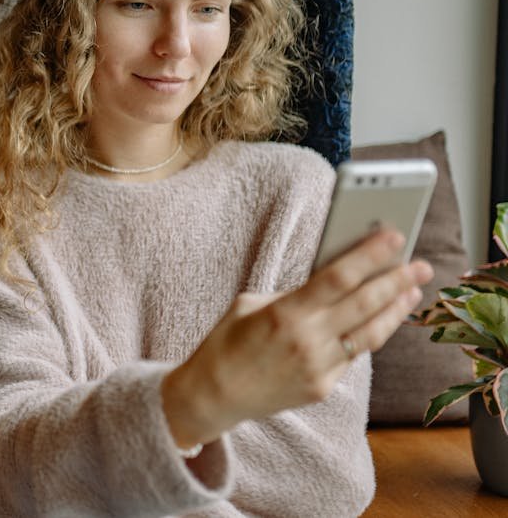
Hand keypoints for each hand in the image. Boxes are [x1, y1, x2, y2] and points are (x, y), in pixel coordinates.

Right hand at [163, 228, 433, 447]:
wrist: (212, 395)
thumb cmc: (226, 343)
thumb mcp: (250, 305)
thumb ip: (292, 294)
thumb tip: (331, 281)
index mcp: (285, 314)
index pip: (339, 278)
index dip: (370, 255)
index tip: (394, 236)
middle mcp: (307, 341)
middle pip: (366, 304)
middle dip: (397, 280)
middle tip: (419, 264)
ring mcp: (318, 368)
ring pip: (371, 334)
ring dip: (395, 310)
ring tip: (412, 292)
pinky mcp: (322, 387)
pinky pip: (353, 356)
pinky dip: (367, 335)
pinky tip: (379, 320)